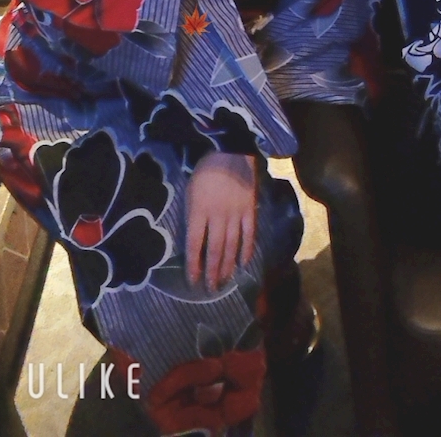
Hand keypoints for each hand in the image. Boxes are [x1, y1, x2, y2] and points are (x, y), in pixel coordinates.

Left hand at [186, 152, 256, 289]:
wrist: (231, 152)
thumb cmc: (206, 171)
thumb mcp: (190, 191)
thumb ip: (192, 215)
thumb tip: (193, 240)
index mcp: (198, 211)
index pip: (194, 245)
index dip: (193, 265)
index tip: (193, 281)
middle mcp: (217, 216)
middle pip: (214, 250)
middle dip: (212, 271)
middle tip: (211, 288)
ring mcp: (235, 214)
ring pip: (231, 246)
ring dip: (227, 266)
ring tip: (225, 281)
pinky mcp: (250, 210)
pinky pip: (249, 234)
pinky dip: (247, 250)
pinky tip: (244, 263)